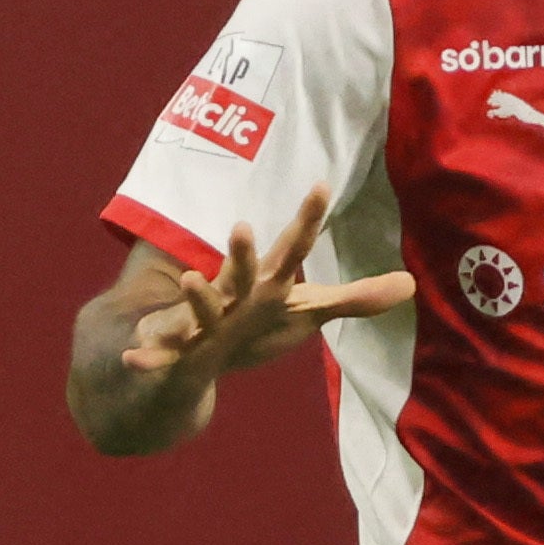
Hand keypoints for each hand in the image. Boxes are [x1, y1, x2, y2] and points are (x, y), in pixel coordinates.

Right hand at [123, 195, 413, 408]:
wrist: (187, 347)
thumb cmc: (254, 320)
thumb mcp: (305, 311)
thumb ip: (355, 299)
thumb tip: (410, 284)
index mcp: (265, 283)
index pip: (293, 250)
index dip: (307, 221)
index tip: (322, 185)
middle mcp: (232, 293)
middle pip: (242, 273)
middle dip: (242, 253)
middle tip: (242, 226)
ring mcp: (201, 319)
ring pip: (200, 307)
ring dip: (195, 296)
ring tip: (186, 280)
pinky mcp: (175, 348)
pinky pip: (162, 356)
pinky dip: (147, 358)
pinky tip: (133, 359)